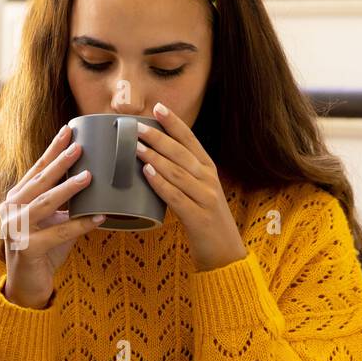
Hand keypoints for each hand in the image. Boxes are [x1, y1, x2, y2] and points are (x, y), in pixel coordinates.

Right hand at [0, 124, 105, 307]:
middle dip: (60, 162)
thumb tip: (94, 181)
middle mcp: (11, 210)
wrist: (27, 286)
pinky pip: (58, 233)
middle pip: (39, 181)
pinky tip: (99, 218)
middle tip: (79, 146)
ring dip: (68, 189)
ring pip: (44, 204)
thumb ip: (65, 204)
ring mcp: (15, 229)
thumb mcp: (52, 221)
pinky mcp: (26, 249)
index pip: (36, 169)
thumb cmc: (42, 250)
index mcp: (16, 199)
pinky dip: (80, 225)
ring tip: (89, 177)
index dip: (52, 150)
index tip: (68, 130)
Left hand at [135, 103, 247, 272]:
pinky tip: (147, 174)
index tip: (158, 107)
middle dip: (159, 137)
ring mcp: (206, 198)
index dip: (174, 123)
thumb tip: (151, 159)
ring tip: (136, 147)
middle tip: (137, 126)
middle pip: (182, 153)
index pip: (191, 140)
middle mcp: (209, 179)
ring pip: (178, 172)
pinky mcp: (199, 218)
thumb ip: (180, 175)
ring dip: (156, 158)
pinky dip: (161, 184)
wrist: (225, 253)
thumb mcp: (197, 191)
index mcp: (208, 170)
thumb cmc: (204, 220)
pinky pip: (177, 197)